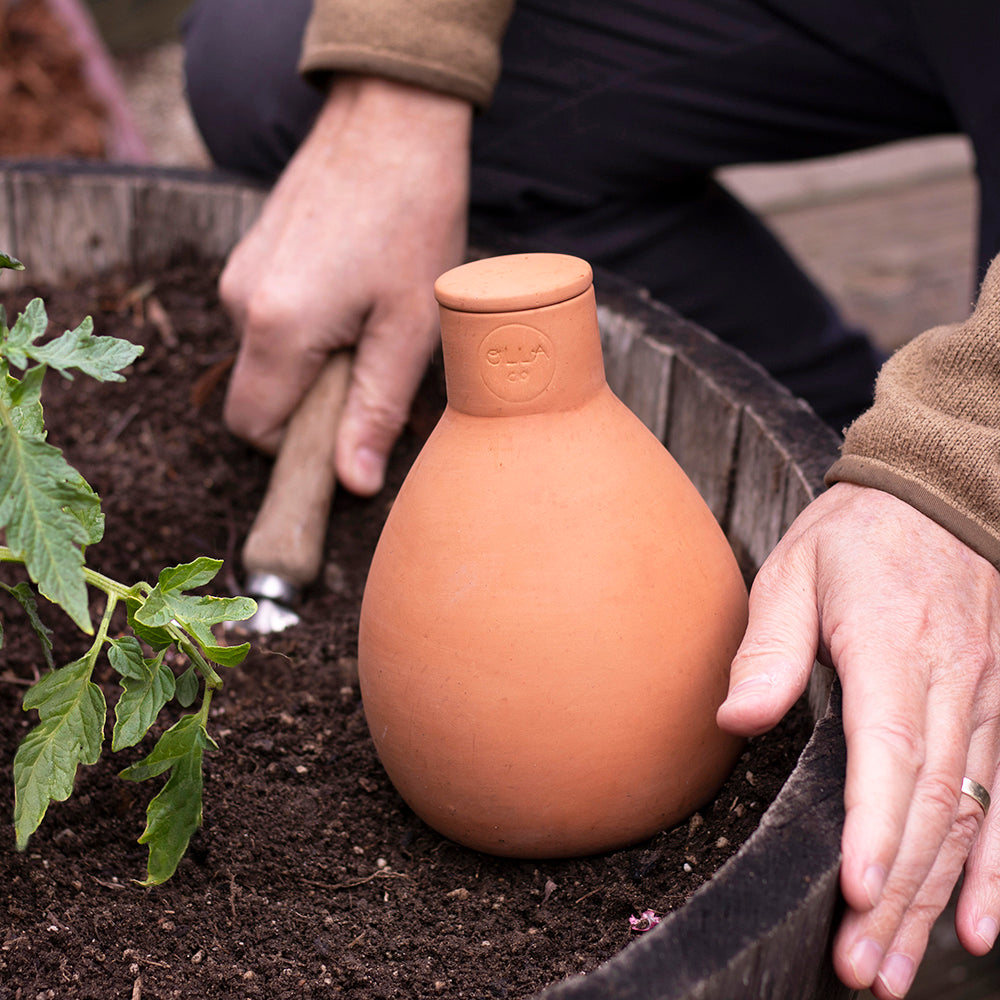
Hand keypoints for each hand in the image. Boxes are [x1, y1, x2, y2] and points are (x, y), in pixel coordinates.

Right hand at [220, 75, 471, 494]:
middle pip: (258, 396)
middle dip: (310, 401)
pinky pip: (267, 318)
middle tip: (373, 361)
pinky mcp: (249, 254)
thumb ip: (376, 411)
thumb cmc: (413, 220)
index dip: (299, 445)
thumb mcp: (410, 328)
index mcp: (277, 328)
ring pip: (266, 357)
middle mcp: (240, 302)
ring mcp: (238, 272)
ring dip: (312, 360)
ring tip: (369, 316)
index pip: (254, 429)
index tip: (348, 426)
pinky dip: (304, 326)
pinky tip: (351, 290)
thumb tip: (354, 484)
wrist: (392, 120)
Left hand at [717, 482, 999, 996]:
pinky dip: (997, 870)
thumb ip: (769, 648)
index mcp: (893, 649)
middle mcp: (951, 686)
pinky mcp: (997, 713)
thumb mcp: (794, 570)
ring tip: (897, 969)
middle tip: (859, 966)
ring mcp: (985, 703)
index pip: (890, 750)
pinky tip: (982, 929)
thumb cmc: (854, 537)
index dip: (875, 826)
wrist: (937, 498)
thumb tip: (738, 719)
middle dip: (895, 894)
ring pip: (968, 820)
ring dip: (937, 901)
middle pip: (929, 805)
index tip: (856, 890)